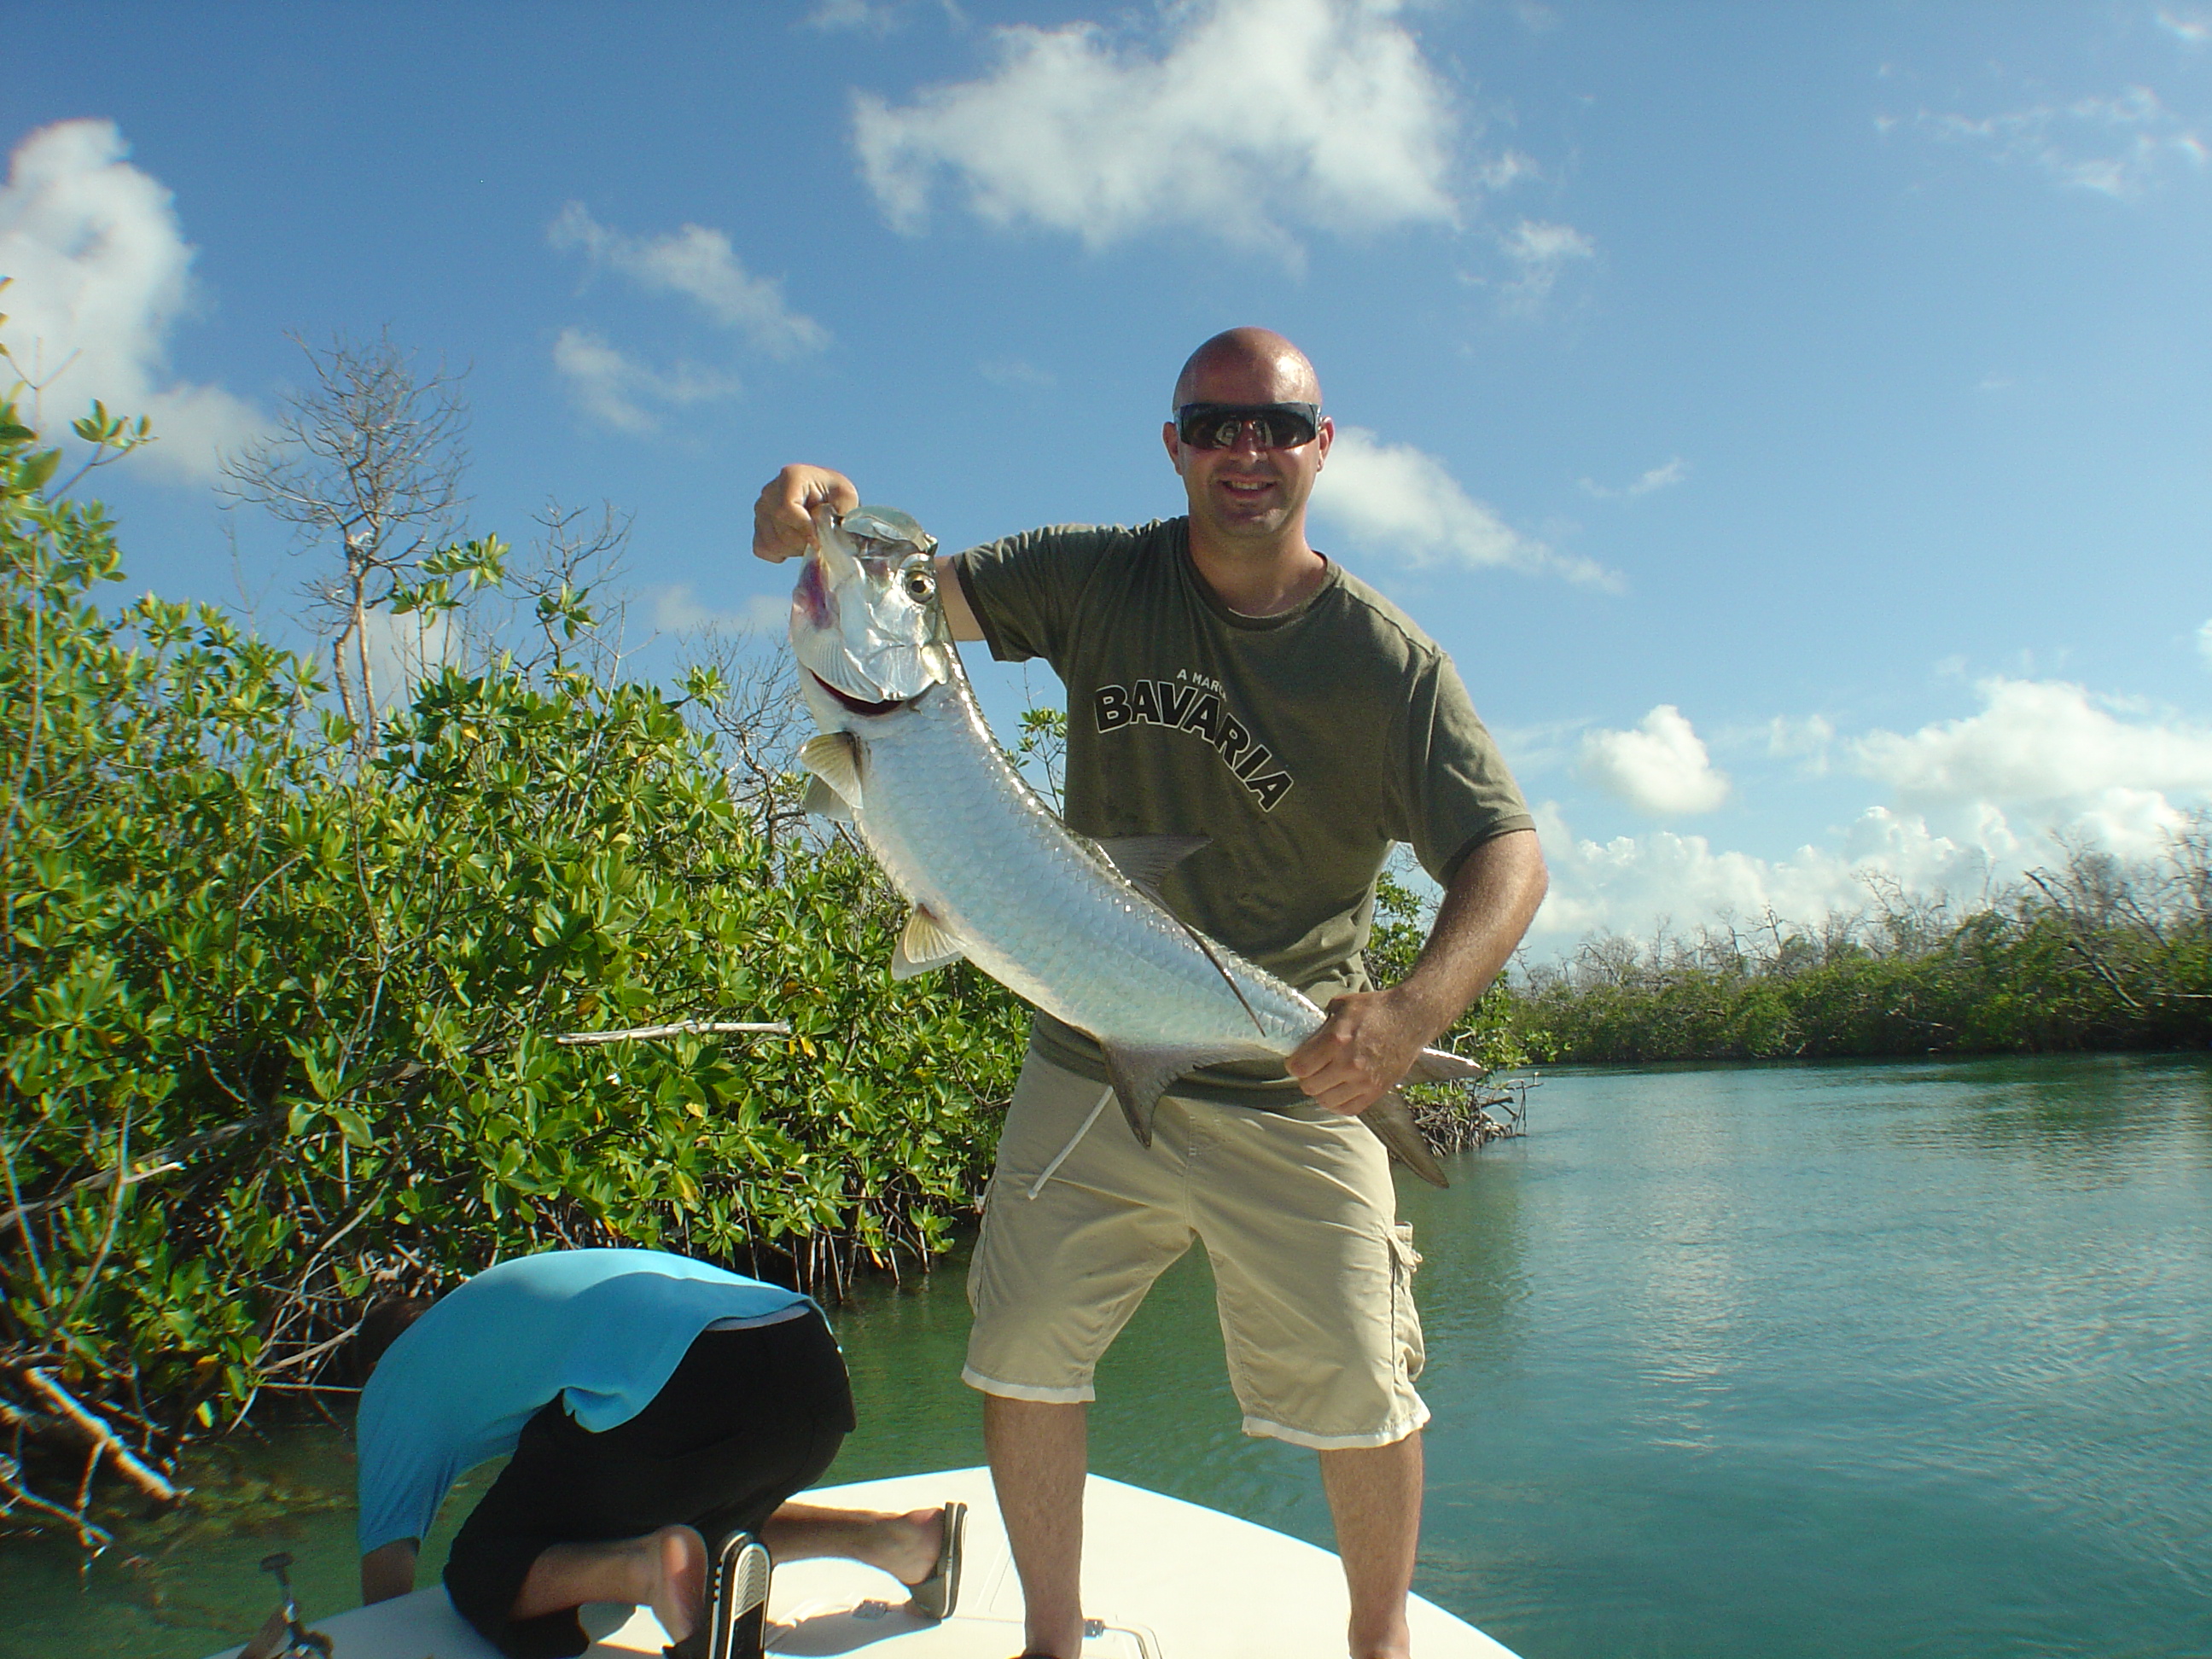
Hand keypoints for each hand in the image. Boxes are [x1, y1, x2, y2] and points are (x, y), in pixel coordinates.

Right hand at [753, 464, 857, 561]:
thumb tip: (823, 531)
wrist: (824, 498)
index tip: (818, 541)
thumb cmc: (836, 495)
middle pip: (781, 529)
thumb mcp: (846, 497)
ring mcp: (760, 510)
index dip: (803, 529)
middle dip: (803, 542)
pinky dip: (781, 553)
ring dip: (795, 549)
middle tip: (820, 540)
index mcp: (791, 477)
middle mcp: (769, 491)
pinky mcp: (757, 526)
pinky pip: (763, 549)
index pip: (786, 509)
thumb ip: (838, 511)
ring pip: (773, 542)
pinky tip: (795, 544)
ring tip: (809, 540)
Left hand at [1284, 988, 1433, 1116]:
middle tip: (1311, 1069)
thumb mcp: (1342, 1006)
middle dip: (1305, 1078)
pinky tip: (1338, 1090)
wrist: (1410, 1018)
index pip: (1299, 1067)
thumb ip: (1321, 1025)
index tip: (1296, 1060)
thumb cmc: (1376, 1009)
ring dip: (1321, 1091)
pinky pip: (1348, 1108)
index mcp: (1336, 1041)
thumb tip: (1305, 1039)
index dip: (1293, 1064)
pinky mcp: (1377, 1091)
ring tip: (1325, 1079)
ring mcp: (1364, 1081)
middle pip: (1309, 1086)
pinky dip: (1338, 1102)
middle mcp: (1348, 1064)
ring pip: (1325, 1101)